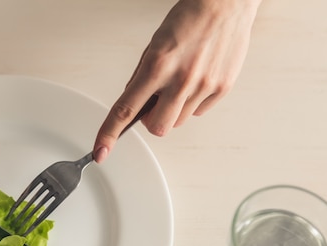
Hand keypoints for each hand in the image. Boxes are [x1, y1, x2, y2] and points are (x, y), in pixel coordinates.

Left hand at [93, 0, 260, 162]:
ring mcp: (204, 86)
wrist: (225, 3)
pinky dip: (192, 103)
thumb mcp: (154, 44)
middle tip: (155, 100)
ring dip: (172, 110)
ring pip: (178, 122)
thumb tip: (132, 103)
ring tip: (180, 82)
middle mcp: (181, 79)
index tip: (101, 151)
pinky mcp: (222, 88)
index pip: (126, 109)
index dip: (110, 134)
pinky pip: (199, 112)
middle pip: (157, 127)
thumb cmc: (188, 20)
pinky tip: (197, 80)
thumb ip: (142, 76)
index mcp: (157, 66)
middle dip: (152, 120)